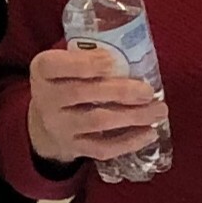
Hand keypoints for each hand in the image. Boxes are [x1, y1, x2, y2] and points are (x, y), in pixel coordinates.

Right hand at [26, 44, 166, 167]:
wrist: (46, 122)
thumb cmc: (66, 83)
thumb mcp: (66, 63)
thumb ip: (88, 56)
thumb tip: (132, 54)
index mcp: (43, 71)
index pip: (54, 65)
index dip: (83, 63)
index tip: (112, 60)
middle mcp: (46, 99)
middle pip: (81, 93)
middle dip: (120, 91)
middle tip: (148, 91)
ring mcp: (59, 126)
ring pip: (97, 122)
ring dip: (132, 116)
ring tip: (159, 110)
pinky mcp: (73, 147)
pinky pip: (102, 148)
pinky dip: (128, 142)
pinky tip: (149, 133)